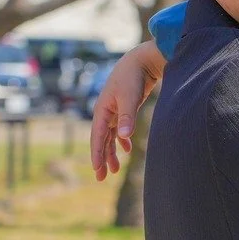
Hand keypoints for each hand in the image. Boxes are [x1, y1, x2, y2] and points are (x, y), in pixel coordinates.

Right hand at [90, 41, 165, 179]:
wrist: (140, 62)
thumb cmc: (133, 78)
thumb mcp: (130, 97)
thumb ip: (128, 117)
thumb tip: (124, 137)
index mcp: (102, 110)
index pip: (98, 137)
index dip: (97, 154)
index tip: (97, 170)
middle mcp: (105, 112)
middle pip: (102, 140)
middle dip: (102, 158)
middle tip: (102, 178)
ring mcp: (114, 111)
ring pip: (110, 137)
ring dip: (112, 152)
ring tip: (114, 170)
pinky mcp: (124, 109)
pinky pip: (119, 129)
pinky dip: (122, 140)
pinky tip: (126, 150)